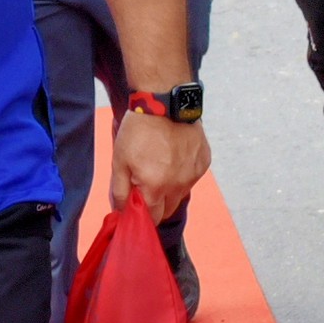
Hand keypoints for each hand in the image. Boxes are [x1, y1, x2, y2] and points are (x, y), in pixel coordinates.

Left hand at [107, 109, 209, 224]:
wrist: (165, 103)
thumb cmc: (138, 131)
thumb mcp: (119, 161)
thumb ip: (119, 191)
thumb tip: (121, 212)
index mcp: (155, 188)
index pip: (152, 219)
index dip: (142, 217)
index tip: (135, 209)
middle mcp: (178, 186)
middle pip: (168, 210)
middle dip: (156, 205)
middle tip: (146, 187)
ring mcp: (193, 175)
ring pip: (181, 194)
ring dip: (170, 190)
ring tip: (160, 168)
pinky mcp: (203, 162)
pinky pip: (192, 177)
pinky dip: (183, 174)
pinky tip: (174, 157)